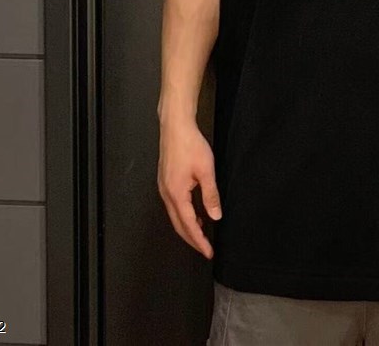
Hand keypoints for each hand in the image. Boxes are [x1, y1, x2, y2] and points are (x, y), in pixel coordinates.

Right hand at [158, 117, 221, 258]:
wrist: (175, 126)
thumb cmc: (190, 145)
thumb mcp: (206, 170)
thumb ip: (211, 195)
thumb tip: (215, 216)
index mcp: (176, 194)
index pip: (188, 225)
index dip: (199, 240)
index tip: (208, 252)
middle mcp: (166, 194)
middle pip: (178, 225)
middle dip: (191, 239)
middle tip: (204, 249)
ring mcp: (163, 188)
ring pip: (174, 216)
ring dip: (187, 227)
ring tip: (201, 233)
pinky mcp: (164, 181)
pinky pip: (173, 206)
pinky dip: (183, 215)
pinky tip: (193, 213)